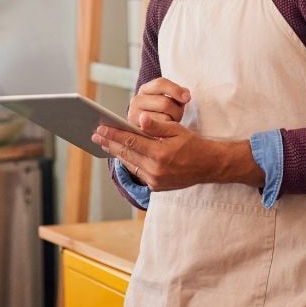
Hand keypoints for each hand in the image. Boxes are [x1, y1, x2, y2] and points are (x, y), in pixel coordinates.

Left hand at [93, 114, 262, 191]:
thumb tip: (141, 119)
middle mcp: (156, 171)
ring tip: (104, 143)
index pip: (130, 142)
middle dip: (109, 143)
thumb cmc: (194, 145)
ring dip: (116, 153)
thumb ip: (158, 126)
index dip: (113, 134)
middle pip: (126, 154)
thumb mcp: (178, 131)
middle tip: (95, 135)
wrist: (210, 166)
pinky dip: (129, 162)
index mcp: (161, 155)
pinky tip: (121, 154)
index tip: (100, 128)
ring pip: (130, 164)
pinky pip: (138, 172)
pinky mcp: (157, 187)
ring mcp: (156, 181)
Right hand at [127, 77, 189, 126]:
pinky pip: (160, 131)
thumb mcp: (170, 99)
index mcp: (145, 89)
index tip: (187, 98)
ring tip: (170, 123)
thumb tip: (186, 96)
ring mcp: (135, 116)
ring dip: (172, 122)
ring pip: (164, 118)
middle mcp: (137, 100)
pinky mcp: (139, 130)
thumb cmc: (163, 112)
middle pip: (165, 103)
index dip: (176, 90)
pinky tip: (165, 130)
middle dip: (176, 110)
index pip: (160, 84)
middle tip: (178, 115)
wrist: (150, 129)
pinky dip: (166, 131)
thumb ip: (178, 95)